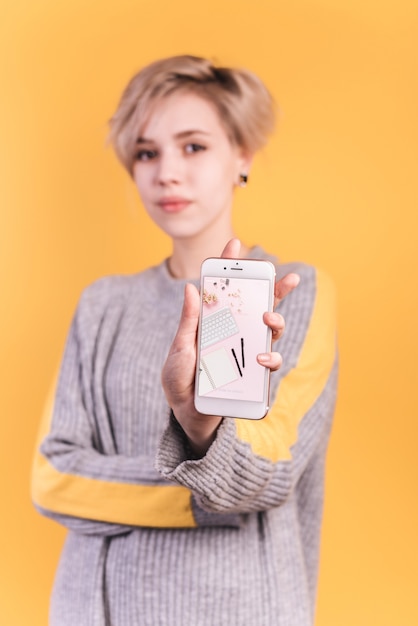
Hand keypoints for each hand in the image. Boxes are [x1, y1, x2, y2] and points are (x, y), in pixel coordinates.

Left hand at [161, 239, 299, 456]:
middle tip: (286, 279)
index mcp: (214, 322)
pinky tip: (261, 358)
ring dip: (276, 321)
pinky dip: (270, 357)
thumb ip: (188, 322)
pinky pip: (270, 362)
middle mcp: (235, 333)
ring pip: (271, 330)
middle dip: (276, 290)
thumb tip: (191, 288)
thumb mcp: (180, 349)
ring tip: (268, 320)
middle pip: (260, 306)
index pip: (225, 291)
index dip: (231, 267)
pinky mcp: (254, 375)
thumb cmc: (179, 380)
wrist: (187, 415)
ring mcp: (247, 352)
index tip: (236, 244)